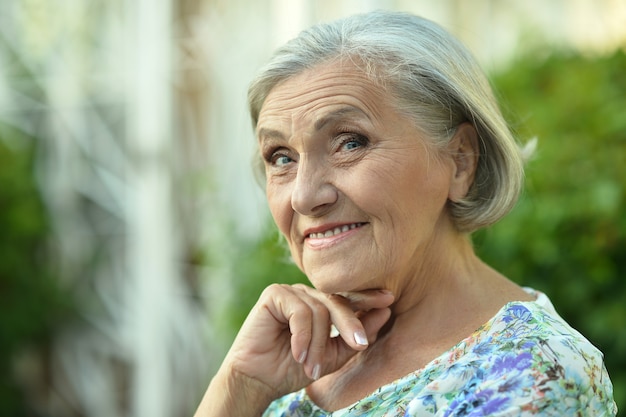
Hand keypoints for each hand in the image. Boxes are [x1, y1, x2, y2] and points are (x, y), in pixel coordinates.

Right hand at [198, 284, 393, 414]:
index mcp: (321, 305)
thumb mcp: (331, 356)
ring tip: (311, 367)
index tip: (389, 301)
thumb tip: (385, 313)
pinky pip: (300, 311)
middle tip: (360, 344)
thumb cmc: (292, 368)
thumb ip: (355, 338)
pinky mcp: (275, 294)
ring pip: (320, 310)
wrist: (258, 379)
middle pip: (338, 302)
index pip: (348, 298)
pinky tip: (297, 354)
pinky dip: (302, 336)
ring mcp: (291, 292)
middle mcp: (307, 295)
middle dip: (350, 324)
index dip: (368, 299)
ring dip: (317, 344)